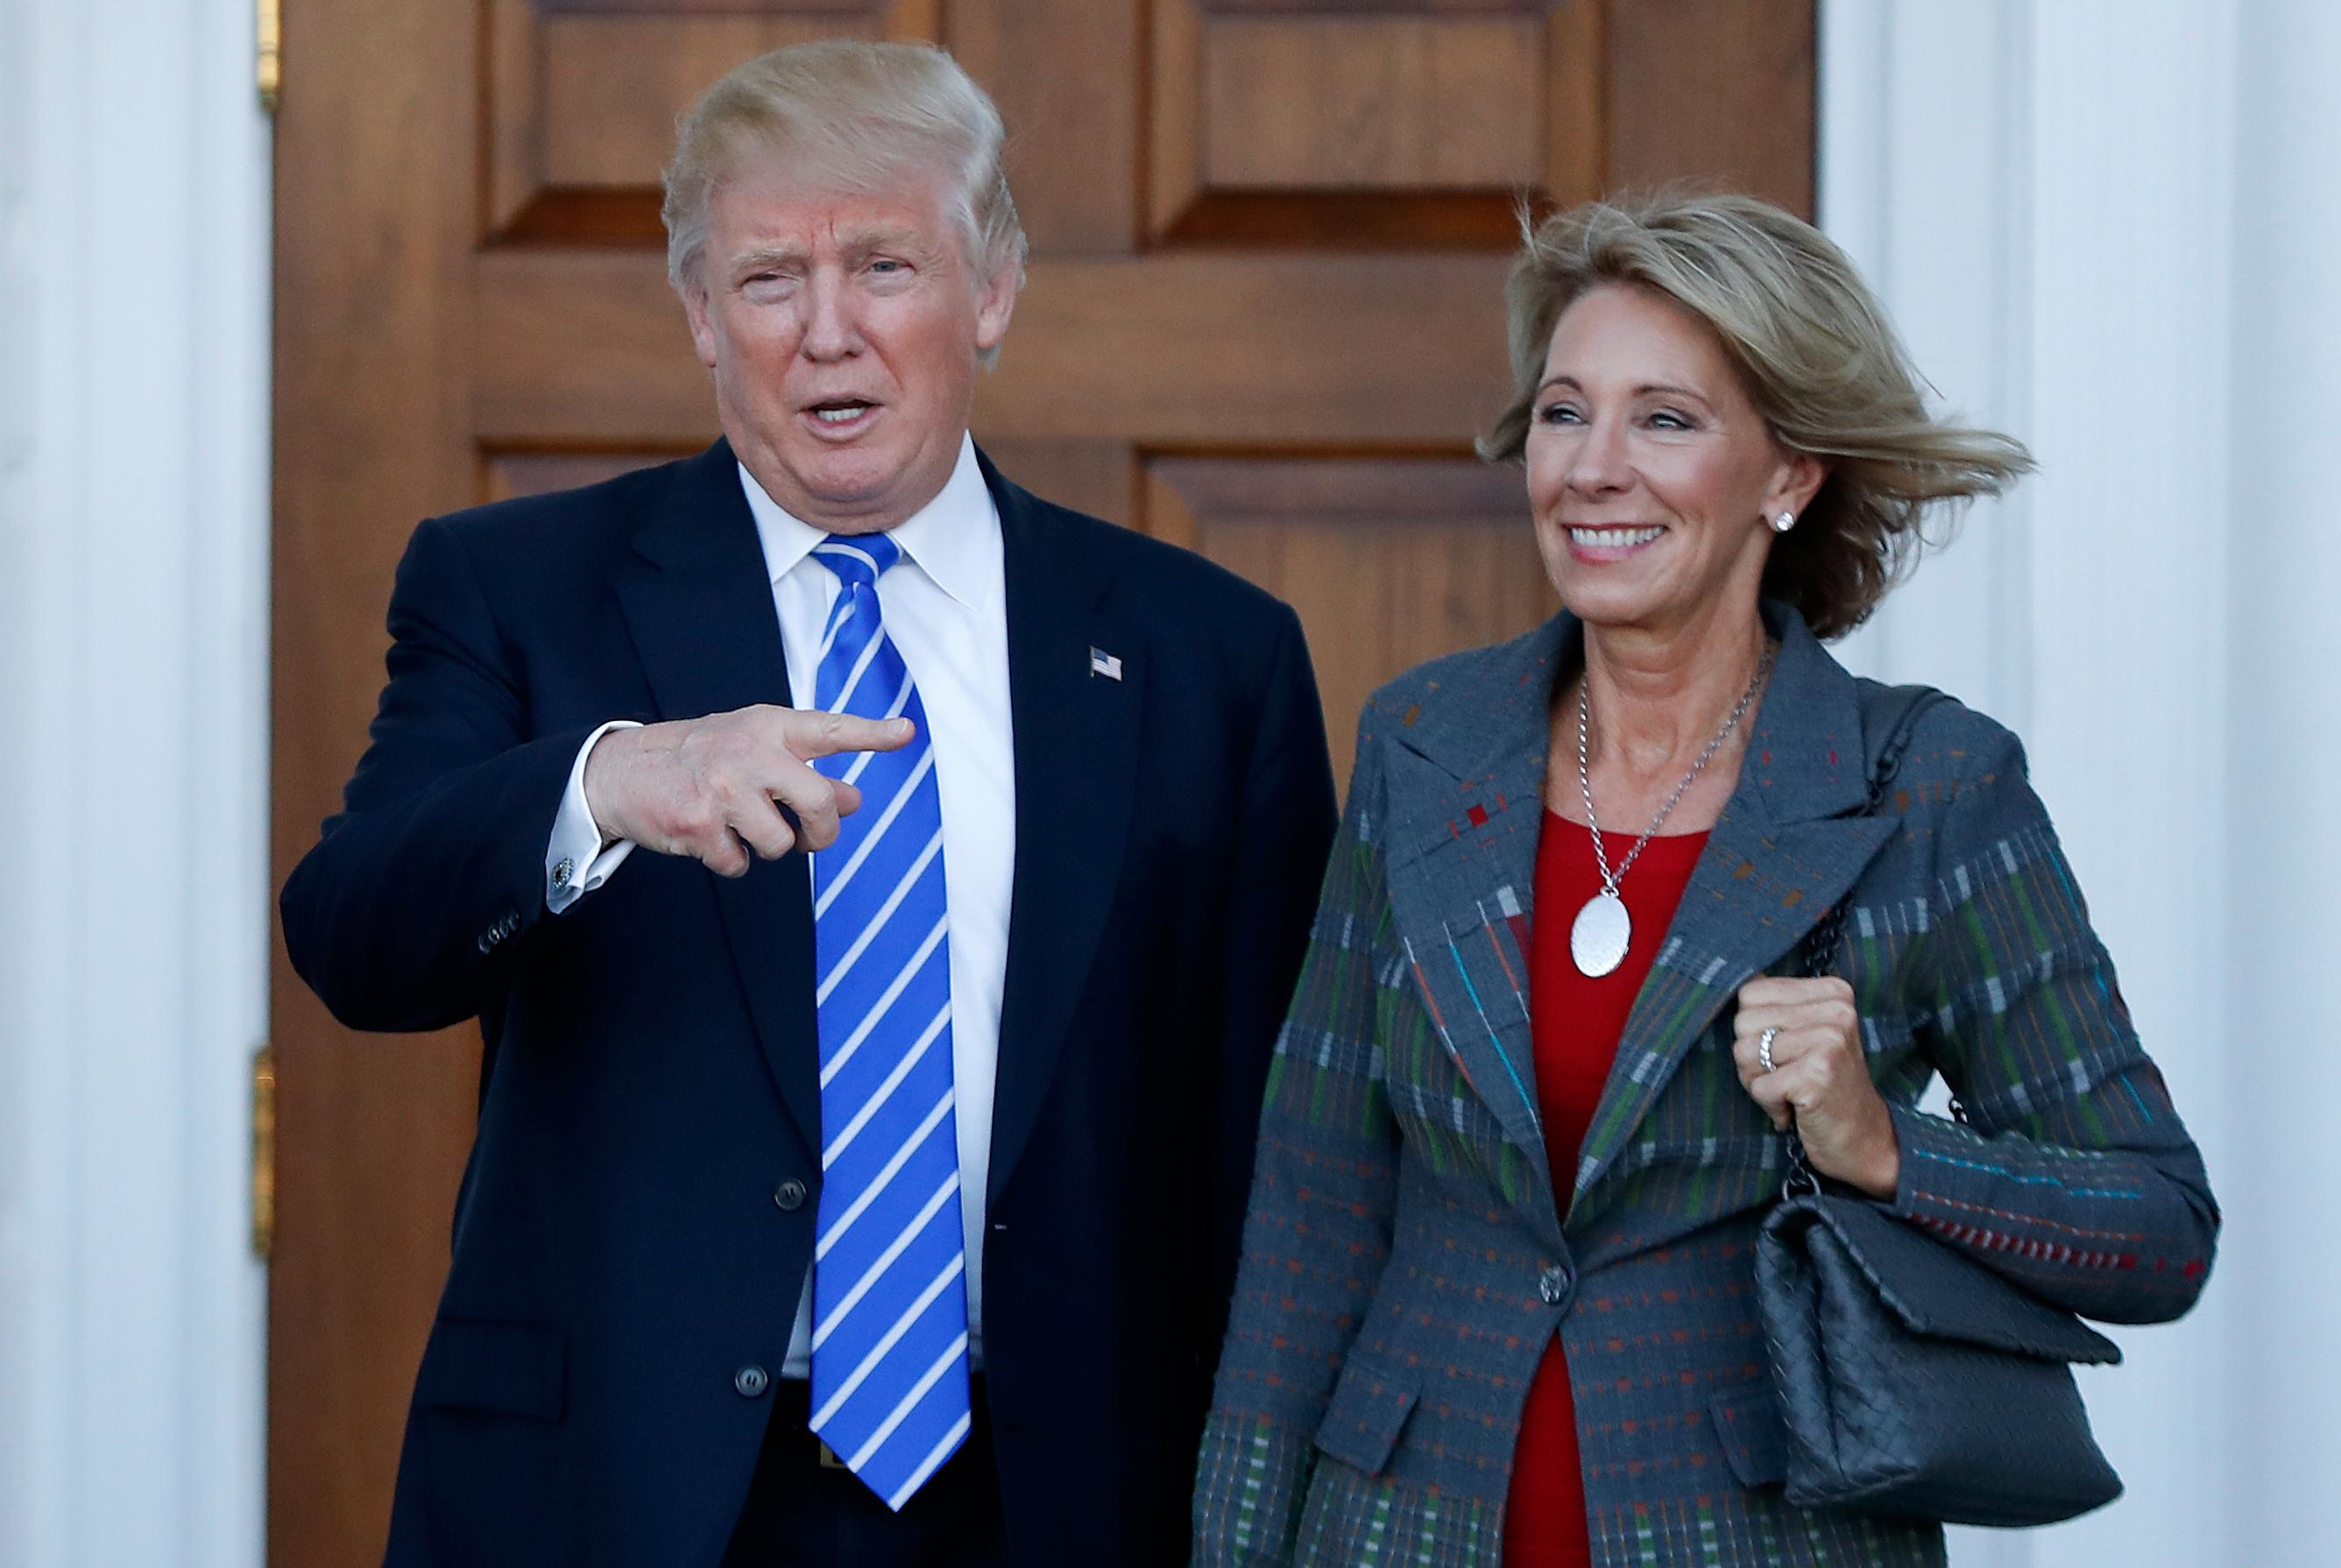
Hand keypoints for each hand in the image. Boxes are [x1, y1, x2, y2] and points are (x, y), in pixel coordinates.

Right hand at [583, 705, 913, 877]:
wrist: (622, 770)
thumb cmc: (699, 758)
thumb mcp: (753, 750)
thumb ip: (805, 771)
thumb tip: (855, 799)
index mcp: (769, 728)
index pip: (830, 730)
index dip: (872, 733)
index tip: (906, 733)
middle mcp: (750, 753)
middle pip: (820, 803)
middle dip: (822, 833)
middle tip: (811, 837)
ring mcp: (724, 789)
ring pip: (781, 843)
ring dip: (768, 847)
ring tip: (742, 827)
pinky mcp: (700, 824)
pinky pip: (740, 864)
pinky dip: (730, 861)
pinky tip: (711, 838)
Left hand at [1732, 975, 1899, 1198]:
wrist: (1865, 1139)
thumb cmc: (1825, 1085)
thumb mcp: (1805, 1034)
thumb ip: (1776, 1005)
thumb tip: (1737, 978)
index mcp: (1833, 992)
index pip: (1750, 992)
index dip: (1753, 1028)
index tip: (1785, 1052)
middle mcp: (1836, 1010)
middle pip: (1743, 1021)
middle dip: (1752, 1057)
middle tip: (1786, 1077)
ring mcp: (1830, 1041)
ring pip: (1744, 1052)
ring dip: (1759, 1082)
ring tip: (1791, 1092)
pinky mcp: (1819, 1074)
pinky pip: (1759, 1086)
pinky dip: (1771, 1106)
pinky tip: (1797, 1110)